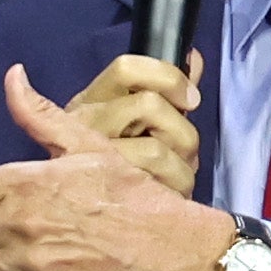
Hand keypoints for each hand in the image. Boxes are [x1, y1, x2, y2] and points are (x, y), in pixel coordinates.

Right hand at [62, 48, 204, 197]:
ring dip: (182, 168)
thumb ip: (164, 90)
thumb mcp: (133, 120)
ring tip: (181, 180)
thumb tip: (192, 59)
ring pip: (154, 150)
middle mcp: (84, 122)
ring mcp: (90, 158)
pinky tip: (172, 196)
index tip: (191, 99)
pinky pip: (152, 184)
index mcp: (92, 99)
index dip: (168, 77)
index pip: (126, 68)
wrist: (79, 212)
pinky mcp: (104, 192)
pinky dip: (174, 190)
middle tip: (188, 153)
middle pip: (148, 105)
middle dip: (183, 132)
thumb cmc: (117, 160)